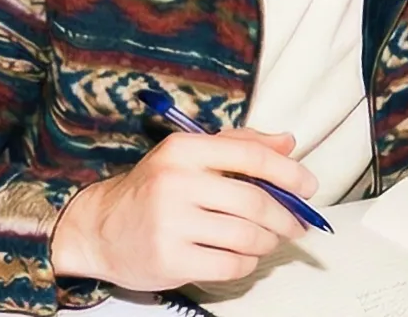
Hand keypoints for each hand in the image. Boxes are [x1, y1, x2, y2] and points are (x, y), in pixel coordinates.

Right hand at [51, 127, 317, 289]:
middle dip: (286, 216)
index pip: (252, 156)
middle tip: (297, 224)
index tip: (309, 186)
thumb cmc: (154, 188)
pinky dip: (247, 263)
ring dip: (268, 241)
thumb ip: (240, 144)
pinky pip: (230, 265)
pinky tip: (243, 256)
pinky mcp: (169, 260)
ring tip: (269, 240)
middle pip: (254, 202)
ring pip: (246, 237)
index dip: (289, 173)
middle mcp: (176, 183)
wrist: (98, 228)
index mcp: (185, 150)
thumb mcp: (190, 155)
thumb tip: (288, 143)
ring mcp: (171, 224)